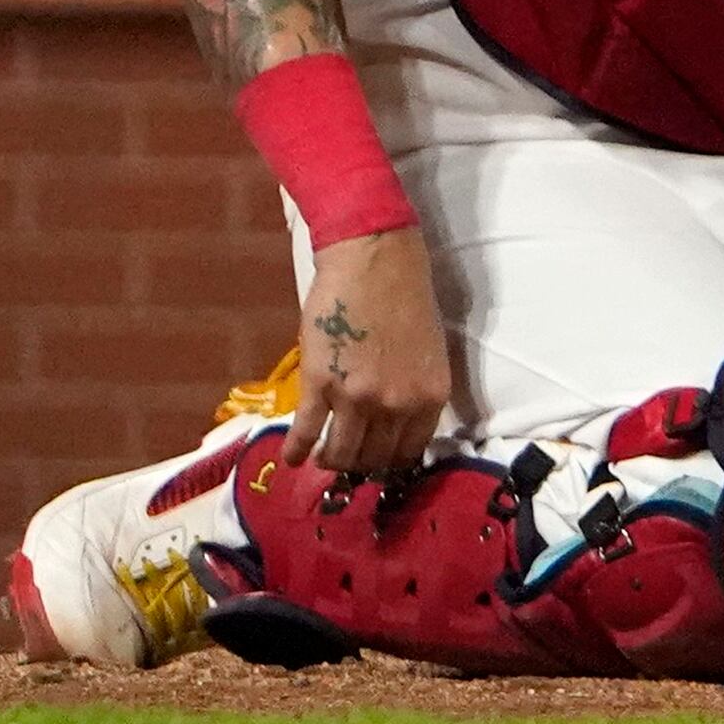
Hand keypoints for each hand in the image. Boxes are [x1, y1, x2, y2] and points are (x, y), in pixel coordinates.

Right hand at [286, 228, 452, 476]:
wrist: (375, 260)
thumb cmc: (407, 297)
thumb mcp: (429, 353)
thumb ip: (415, 392)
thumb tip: (396, 425)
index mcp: (431, 396)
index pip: (410, 453)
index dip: (391, 462)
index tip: (378, 462)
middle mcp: (397, 404)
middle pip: (374, 458)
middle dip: (360, 464)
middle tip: (348, 459)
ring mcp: (357, 398)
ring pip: (341, 453)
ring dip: (330, 460)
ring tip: (322, 458)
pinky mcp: (319, 385)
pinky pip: (305, 432)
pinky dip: (296, 450)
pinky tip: (292, 458)